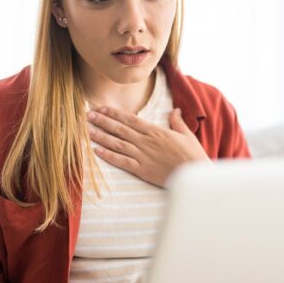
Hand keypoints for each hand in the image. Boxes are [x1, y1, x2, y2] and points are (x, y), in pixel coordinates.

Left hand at [86, 106, 210, 186]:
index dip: (114, 114)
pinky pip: (122, 162)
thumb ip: (177, 122)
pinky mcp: (143, 170)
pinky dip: (109, 156)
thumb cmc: (192, 154)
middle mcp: (146, 141)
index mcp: (155, 131)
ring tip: (88, 131)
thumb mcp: (186, 134)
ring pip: (118, 144)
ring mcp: (143, 156)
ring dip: (102, 137)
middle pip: (120, 129)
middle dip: (103, 121)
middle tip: (88, 116)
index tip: (102, 108)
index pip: (130, 119)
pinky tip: (97, 152)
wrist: (195, 173)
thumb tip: (174, 110)